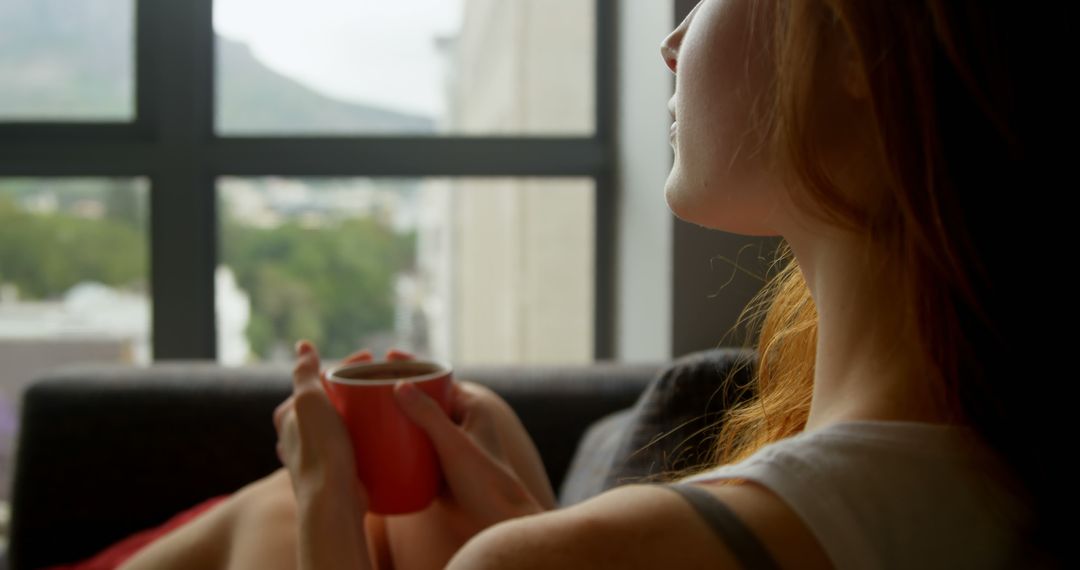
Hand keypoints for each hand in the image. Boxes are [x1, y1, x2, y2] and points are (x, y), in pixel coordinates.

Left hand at [273, 341, 375, 569]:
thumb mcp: (309, 402)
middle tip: (383, 379)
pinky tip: (385, 431)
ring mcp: (318, 455)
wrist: (333, 503)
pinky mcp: (336, 471)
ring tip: (388, 402)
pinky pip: (354, 444)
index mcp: (288, 417)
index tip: (373, 359)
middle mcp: (298, 437)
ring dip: (364, 411)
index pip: (320, 380)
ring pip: (344, 423)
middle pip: (333, 401)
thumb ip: (305, 373)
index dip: (347, 366)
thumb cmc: (319, 451)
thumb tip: (303, 345)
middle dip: (357, 388)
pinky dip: (368, 434)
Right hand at [383, 368, 556, 567]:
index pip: (437, 379)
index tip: (386, 356)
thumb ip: (429, 416)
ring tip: (362, 409)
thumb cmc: (486, 481)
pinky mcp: (438, 469)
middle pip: (422, 400)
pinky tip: (371, 444)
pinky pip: (413, 450)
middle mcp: (459, 423)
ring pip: (415, 425)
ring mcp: (448, 446)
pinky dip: (395, 444)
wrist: (496, 522)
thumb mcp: (455, 445)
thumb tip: (400, 384)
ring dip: (392, 418)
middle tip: (366, 383)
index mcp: (471, 407)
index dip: (413, 367)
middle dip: (396, 391)